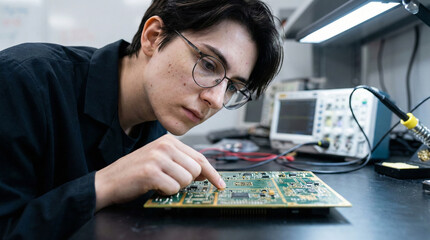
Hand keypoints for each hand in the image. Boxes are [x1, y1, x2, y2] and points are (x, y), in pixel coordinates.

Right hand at [94, 134, 224, 210]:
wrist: (108, 181)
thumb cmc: (135, 172)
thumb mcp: (160, 160)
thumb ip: (181, 162)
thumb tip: (205, 173)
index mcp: (168, 141)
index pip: (199, 157)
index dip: (212, 173)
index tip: (220, 184)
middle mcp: (164, 146)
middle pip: (196, 170)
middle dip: (186, 181)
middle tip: (169, 180)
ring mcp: (157, 158)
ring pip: (186, 180)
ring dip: (174, 187)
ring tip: (159, 182)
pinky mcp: (151, 172)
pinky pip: (173, 188)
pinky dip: (164, 192)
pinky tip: (153, 186)